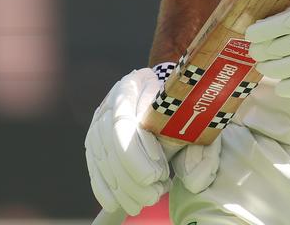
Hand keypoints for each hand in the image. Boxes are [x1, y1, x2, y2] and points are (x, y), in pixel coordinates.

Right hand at [86, 63, 221, 217]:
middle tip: (154, 195)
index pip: (124, 122)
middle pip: (110, 144)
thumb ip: (191, 137)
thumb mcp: (185, 112)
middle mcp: (109, 103)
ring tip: (143, 202)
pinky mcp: (94, 140)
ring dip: (121, 186)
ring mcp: (98, 122)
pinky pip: (94, 166)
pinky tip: (116, 204)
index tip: (157, 173)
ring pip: (102, 158)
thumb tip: (195, 178)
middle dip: (131, 176)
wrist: (158, 92)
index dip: (136, 151)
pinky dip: (103, 188)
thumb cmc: (175, 103)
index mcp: (131, 86)